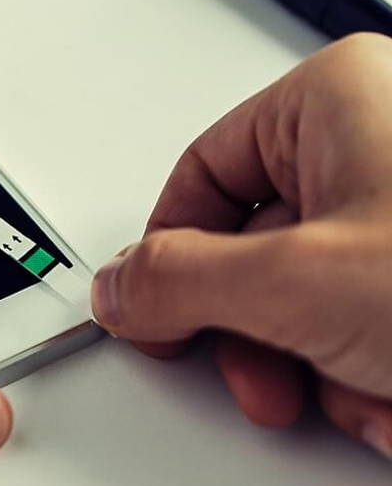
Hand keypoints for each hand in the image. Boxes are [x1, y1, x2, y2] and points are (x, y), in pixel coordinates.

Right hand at [90, 34, 391, 456]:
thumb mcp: (296, 283)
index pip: (201, 173)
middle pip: (253, 246)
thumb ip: (176, 281)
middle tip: (266, 371)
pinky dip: (369, 376)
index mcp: (340, 99)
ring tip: (365, 386)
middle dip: (260, 333)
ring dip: (319, 367)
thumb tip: (120, 287)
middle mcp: (381, 144)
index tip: (151, 313)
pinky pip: (362, 324)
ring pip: (308, 300)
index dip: (166, 254)